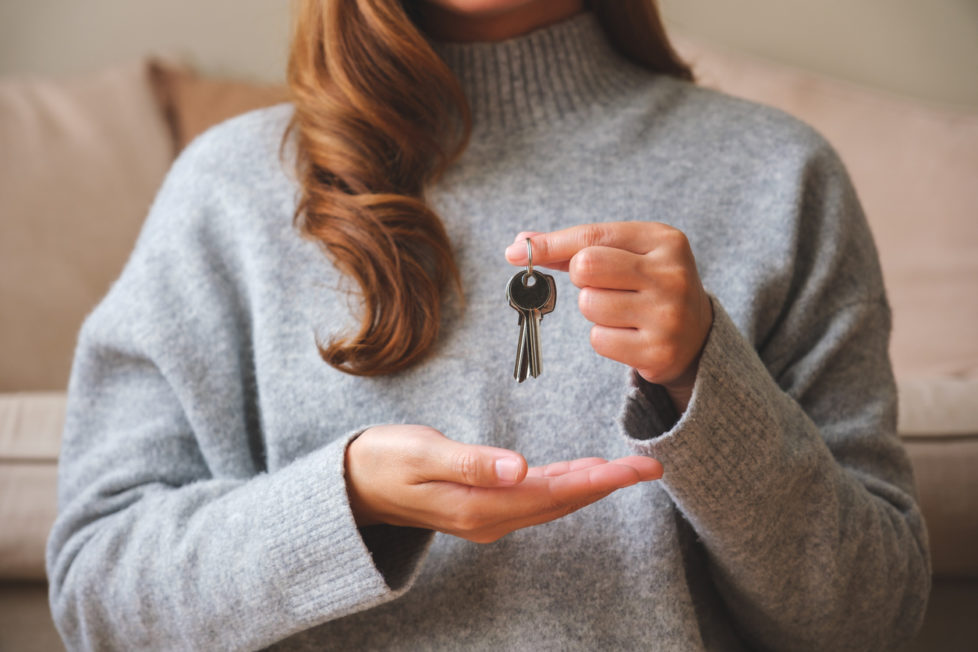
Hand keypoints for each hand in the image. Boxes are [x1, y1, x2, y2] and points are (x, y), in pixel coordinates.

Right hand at [345, 425, 661, 542]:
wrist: (355, 485)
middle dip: (607, 484)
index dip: (597, 480)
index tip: (633, 468)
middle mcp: (490, 519)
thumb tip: (520, 468)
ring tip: (627, 470)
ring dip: (590, 486)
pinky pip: (535, 500)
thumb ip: (472, 463)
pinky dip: (564, 486)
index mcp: (480, 506)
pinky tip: (579, 475)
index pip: (552, 493)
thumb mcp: (423, 454)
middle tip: (648, 467)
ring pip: (551, 502)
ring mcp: (488, 517)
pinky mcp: (484, 508)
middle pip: (561, 501)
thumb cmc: (385, 461)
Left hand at [505, 222, 712, 410]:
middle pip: (586, 268)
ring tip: (622, 311)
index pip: (593, 237)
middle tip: (602, 286)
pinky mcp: (658, 351)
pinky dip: (604, 337)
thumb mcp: (628, 254)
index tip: (517, 251)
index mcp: (665, 240)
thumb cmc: (649, 285)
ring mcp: (667, 315)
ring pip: (589, 306)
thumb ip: (577, 247)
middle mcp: (671, 275)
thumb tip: (520, 245)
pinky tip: (629, 335)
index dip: (550, 244)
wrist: (698, 337)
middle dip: (581, 279)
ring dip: (594, 310)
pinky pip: (599, 339)